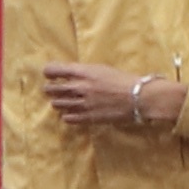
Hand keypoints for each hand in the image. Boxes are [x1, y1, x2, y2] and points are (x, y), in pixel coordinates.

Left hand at [37, 59, 183, 133]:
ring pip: (57, 104)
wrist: (139, 97)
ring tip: (62, 101)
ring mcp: (82, 104)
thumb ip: (84, 72)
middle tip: (52, 89)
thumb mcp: (102, 69)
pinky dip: (67, 115)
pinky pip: (67, 118)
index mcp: (83, 72)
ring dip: (58, 102)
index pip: (54, 70)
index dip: (49, 72)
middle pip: (52, 89)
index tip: (49, 74)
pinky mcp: (88, 118)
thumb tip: (70, 74)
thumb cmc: (123, 80)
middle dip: (50, 88)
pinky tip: (71, 113)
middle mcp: (79, 87)